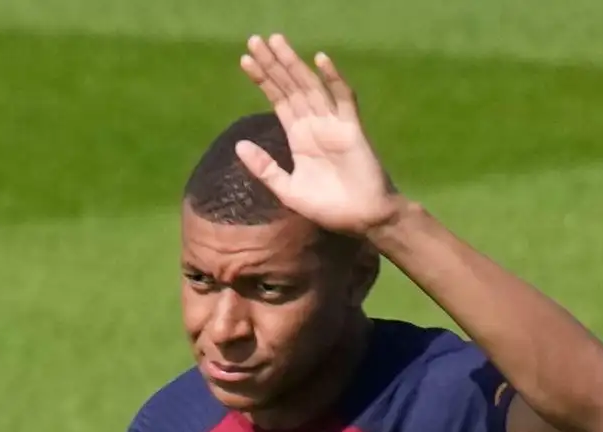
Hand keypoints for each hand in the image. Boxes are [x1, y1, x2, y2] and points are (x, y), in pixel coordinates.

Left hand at [237, 34, 402, 235]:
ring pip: (311, 87)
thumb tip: (238, 145)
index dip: (263, 80)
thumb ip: (265, 168)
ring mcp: (334, 124)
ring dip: (293, 64)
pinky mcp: (352, 129)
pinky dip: (333, 79)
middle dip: (273, 64)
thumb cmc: (329, 208)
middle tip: (255, 40)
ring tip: (276, 42)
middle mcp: (314, 124)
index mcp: (299, 136)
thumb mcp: (288, 190)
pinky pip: (343, 99)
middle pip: (291, 87)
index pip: (278, 100)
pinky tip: (320, 60)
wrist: (364, 219)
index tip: (245, 59)